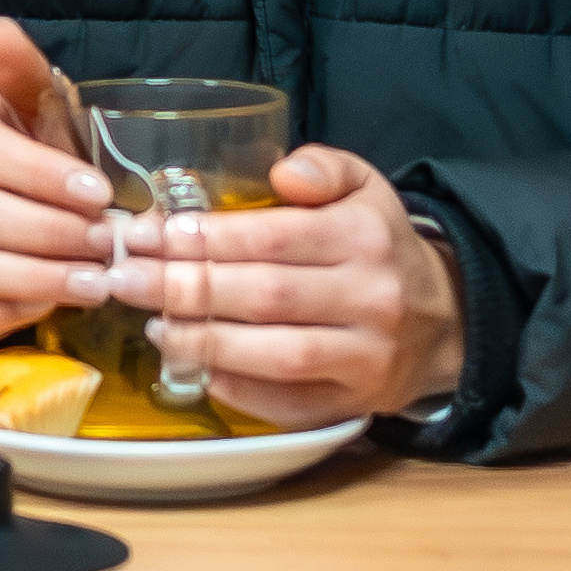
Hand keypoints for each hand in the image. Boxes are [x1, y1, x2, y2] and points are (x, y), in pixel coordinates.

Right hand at [0, 15, 116, 343]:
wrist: (1, 209)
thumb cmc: (33, 157)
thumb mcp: (38, 115)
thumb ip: (25, 76)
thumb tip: (1, 29)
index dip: (40, 174)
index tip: (98, 193)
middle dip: (50, 234)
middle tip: (108, 243)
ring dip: (40, 278)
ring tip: (98, 282)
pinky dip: (8, 314)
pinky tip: (54, 306)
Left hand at [99, 148, 465, 431]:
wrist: (446, 320)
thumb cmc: (380, 248)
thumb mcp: (366, 189)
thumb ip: (324, 167)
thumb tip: (282, 173)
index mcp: (364, 237)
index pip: (273, 238)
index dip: (205, 240)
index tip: (150, 235)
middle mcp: (371, 298)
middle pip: (265, 296)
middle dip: (185, 288)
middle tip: (124, 277)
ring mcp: (365, 357)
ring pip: (275, 354)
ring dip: (205, 342)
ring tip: (152, 325)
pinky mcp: (355, 402)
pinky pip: (291, 403)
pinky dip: (239, 388)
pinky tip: (196, 369)